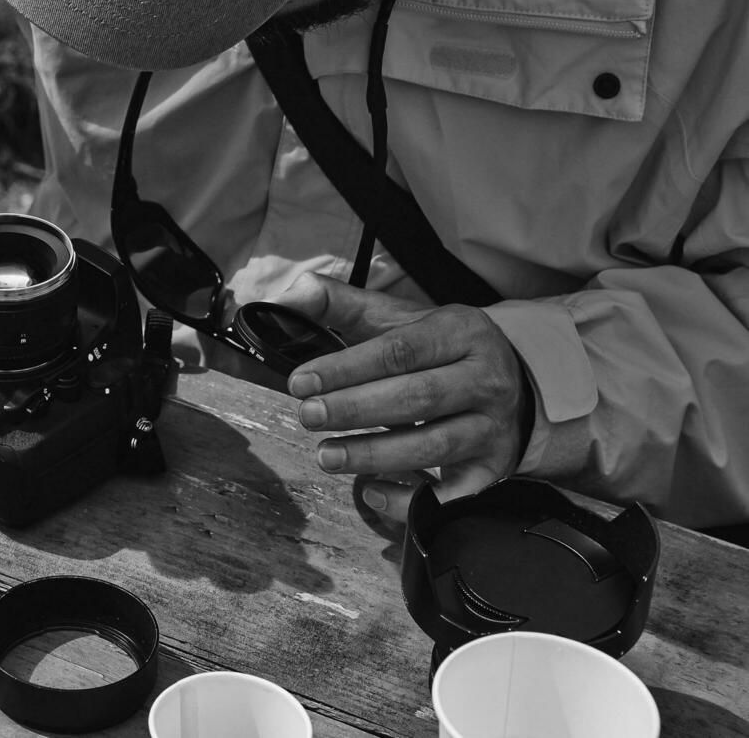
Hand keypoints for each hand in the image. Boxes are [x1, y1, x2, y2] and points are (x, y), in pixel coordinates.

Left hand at [268, 274, 531, 521]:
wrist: (513, 387)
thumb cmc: (437, 350)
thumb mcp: (398, 318)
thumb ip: (339, 304)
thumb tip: (287, 298)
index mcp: (462, 331)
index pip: (400, 350)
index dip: (346, 367)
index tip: (300, 381)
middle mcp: (486, 379)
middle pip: (416, 397)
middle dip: (355, 409)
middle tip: (307, 416)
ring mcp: (493, 427)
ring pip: (433, 446)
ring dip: (373, 454)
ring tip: (325, 455)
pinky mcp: (492, 469)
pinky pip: (451, 494)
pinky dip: (410, 499)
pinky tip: (370, 492)